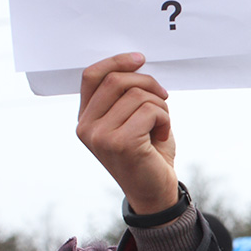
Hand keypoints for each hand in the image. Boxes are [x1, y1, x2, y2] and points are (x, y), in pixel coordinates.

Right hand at [76, 53, 178, 214]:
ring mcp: (100, 136)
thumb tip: (137, 64)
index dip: (116, 62)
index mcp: (86, 119)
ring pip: (137, 95)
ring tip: (162, 125)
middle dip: (147, 83)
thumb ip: (128, 97)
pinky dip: (164, 119)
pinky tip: (162, 136)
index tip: (140, 59)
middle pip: (116, 80)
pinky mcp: (120, 143)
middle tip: (164, 97)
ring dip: (160, 106)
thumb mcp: (134, 121)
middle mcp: (86, 127)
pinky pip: (150, 111)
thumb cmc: (149, 154)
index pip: (91, 76)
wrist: (156, 192)